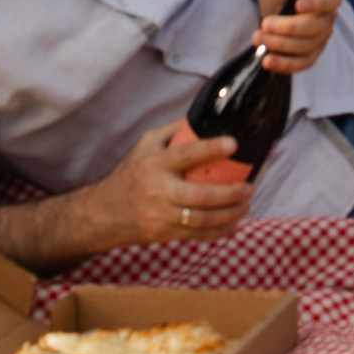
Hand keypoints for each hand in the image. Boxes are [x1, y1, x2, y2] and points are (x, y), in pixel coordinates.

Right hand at [91, 123, 254, 247]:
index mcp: (154, 163)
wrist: (103, 213)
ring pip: (202, 220)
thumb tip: (204, 118)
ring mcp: (160, 216)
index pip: (185, 154)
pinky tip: (234, 223)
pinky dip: (220, 231)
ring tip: (246, 205)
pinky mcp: (163, 234)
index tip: (234, 144)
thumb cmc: (130, 173)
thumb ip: (172, 131)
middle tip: (250, 187)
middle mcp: (157, 190)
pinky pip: (197, 235)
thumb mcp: (144, 145)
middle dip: (231, 194)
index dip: (211, 148)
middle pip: (200, 196)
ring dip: (230, 214)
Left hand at [254, 0, 341, 74]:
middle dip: (288, 28)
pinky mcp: (309, 53)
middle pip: (315, 28)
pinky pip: (301, 63)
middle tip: (265, 24)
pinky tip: (267, 61)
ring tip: (258, 38)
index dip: (317, 4)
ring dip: (281, 45)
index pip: (330, 1)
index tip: (298, 4)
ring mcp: (320, 37)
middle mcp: (328, 18)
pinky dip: (285, 65)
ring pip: (306, 47)